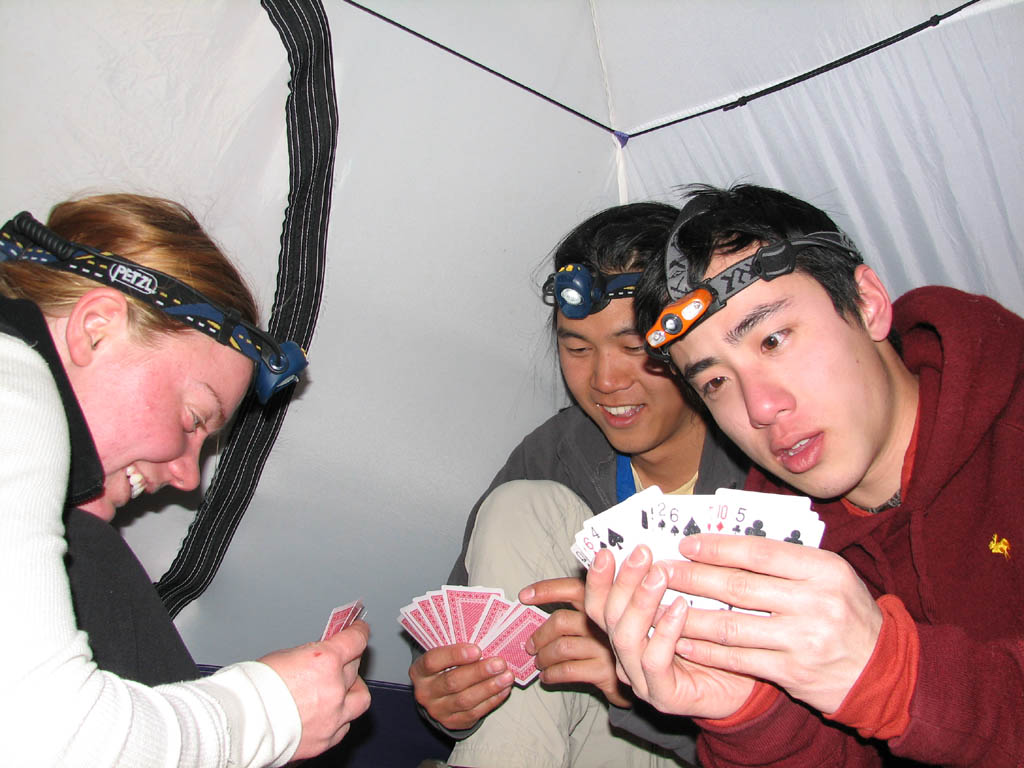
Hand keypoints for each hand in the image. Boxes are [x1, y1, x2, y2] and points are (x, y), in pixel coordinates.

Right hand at [260, 620, 371, 759]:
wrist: (239, 724)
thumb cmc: (252, 689)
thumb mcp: (284, 656)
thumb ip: (310, 656)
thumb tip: (320, 656)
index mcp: (325, 662)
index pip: (355, 640)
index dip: (359, 632)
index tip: (360, 630)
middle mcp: (334, 689)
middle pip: (355, 668)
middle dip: (348, 661)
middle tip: (341, 660)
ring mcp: (333, 716)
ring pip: (359, 699)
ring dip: (353, 690)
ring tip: (342, 688)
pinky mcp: (325, 739)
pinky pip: (344, 726)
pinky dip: (340, 717)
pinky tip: (329, 713)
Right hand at [409, 642, 513, 729]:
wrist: (438, 697)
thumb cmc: (445, 668)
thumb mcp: (442, 656)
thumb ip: (457, 649)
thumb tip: (486, 638)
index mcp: (419, 671)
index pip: (433, 661)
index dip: (455, 655)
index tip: (477, 650)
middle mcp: (425, 692)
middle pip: (452, 682)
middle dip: (479, 672)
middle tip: (499, 663)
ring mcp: (438, 709)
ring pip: (465, 700)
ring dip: (489, 688)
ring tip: (507, 676)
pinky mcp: (452, 722)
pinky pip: (474, 712)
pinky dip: (492, 700)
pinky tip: (504, 689)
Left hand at [519, 577, 630, 706]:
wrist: (645, 678)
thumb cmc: (614, 647)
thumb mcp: (604, 623)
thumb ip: (580, 613)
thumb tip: (538, 614)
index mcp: (603, 603)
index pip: (572, 589)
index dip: (546, 590)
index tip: (524, 596)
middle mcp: (606, 622)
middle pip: (561, 621)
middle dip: (539, 634)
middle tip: (529, 646)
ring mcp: (607, 647)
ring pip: (561, 647)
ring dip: (543, 657)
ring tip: (538, 662)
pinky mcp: (607, 672)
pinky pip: (568, 670)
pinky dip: (552, 674)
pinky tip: (547, 677)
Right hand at [584, 546, 755, 718]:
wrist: (747, 688)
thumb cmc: (717, 642)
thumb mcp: (689, 605)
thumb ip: (668, 585)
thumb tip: (662, 544)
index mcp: (626, 633)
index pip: (599, 605)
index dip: (599, 578)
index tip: (606, 550)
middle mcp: (626, 656)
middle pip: (608, 617)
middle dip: (623, 580)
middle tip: (642, 553)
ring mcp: (641, 679)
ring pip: (625, 638)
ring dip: (641, 601)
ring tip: (659, 575)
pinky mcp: (663, 696)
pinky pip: (654, 661)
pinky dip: (665, 631)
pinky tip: (680, 608)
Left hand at [663, 534, 882, 713]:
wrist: (882, 671)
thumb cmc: (847, 613)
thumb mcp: (830, 575)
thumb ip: (788, 559)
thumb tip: (727, 542)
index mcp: (824, 569)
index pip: (759, 553)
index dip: (718, 548)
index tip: (686, 545)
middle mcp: (814, 603)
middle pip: (738, 587)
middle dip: (693, 578)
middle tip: (662, 572)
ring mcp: (802, 640)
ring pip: (731, 626)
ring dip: (688, 617)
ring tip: (659, 607)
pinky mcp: (792, 673)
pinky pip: (738, 659)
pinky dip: (705, 651)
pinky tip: (682, 642)